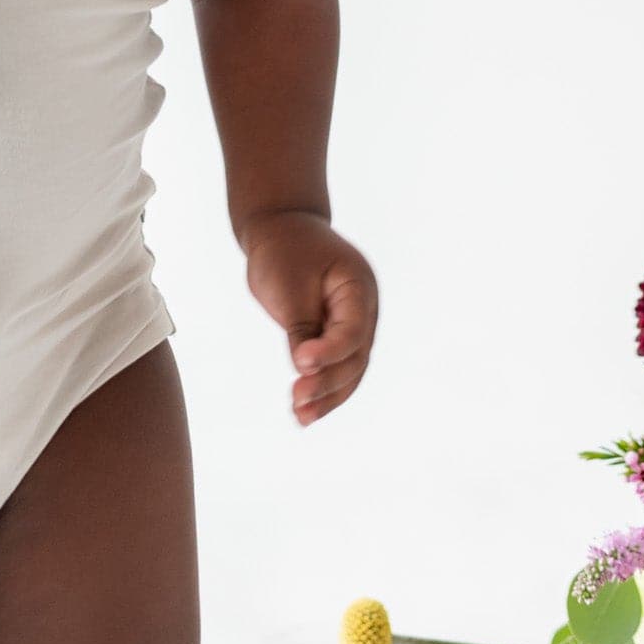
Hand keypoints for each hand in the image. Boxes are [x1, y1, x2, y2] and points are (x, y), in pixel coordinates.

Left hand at [242, 208, 377, 425]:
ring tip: (301, 416)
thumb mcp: (289, 288)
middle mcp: (364, 308)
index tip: (299, 364)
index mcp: (358, 286)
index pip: (352, 331)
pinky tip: (304, 410)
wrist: (279, 227)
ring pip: (349, 369)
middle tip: (297, 400)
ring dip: (327, 395)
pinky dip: (323, 386)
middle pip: (355, 357)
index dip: (329, 353)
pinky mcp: (337, 333)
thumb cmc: (283, 251)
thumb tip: (307, 372)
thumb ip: (301, 329)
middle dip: (328, 382)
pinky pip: (336, 365)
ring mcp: (354, 322)